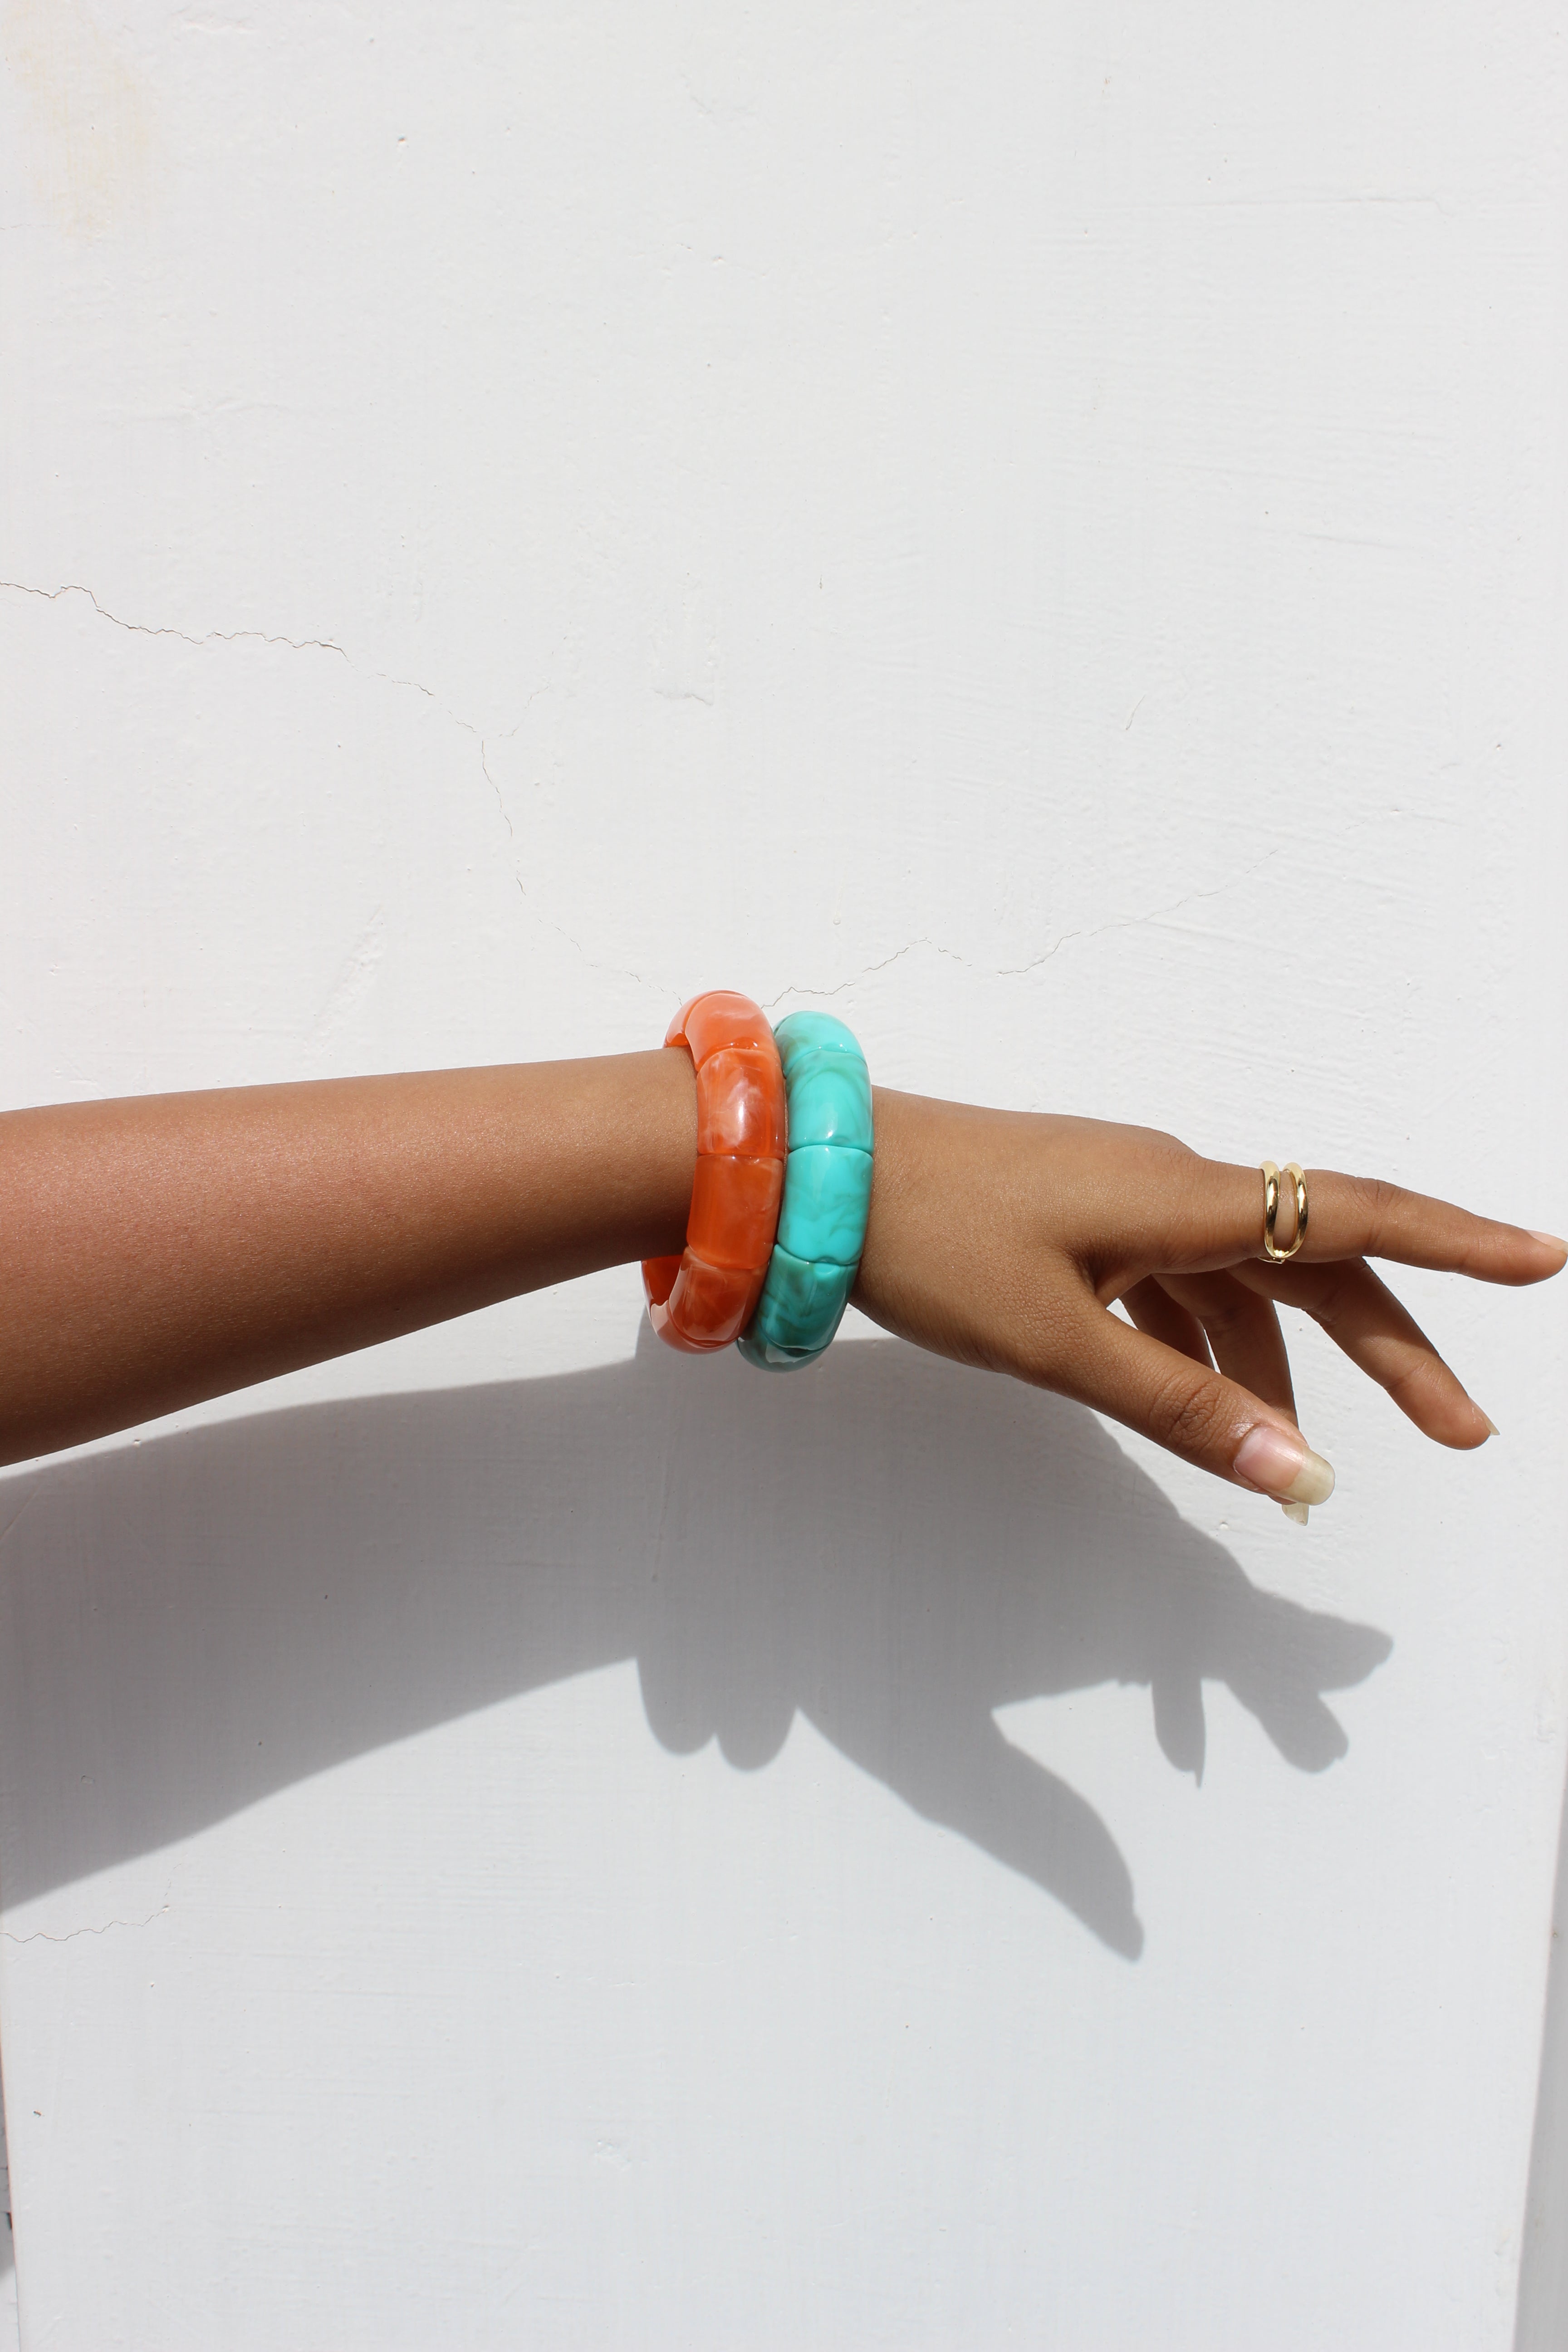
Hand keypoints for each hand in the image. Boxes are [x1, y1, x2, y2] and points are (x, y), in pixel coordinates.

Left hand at [852, 1091, 1565, 1513]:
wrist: (812, 1176)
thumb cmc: (928, 1240)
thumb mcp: (1058, 1342)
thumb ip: (1182, 1408)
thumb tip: (1304, 1474)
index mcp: (1181, 1198)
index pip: (1353, 1216)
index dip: (1457, 1244)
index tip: (1547, 1261)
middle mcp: (1170, 1186)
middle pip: (1317, 1263)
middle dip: (1395, 1349)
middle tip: (1466, 1434)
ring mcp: (1124, 1202)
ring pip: (1246, 1284)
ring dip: (1294, 1367)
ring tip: (1319, 1462)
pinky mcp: (1081, 1223)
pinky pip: (1178, 1287)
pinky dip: (1211, 1350)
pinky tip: (1221, 1406)